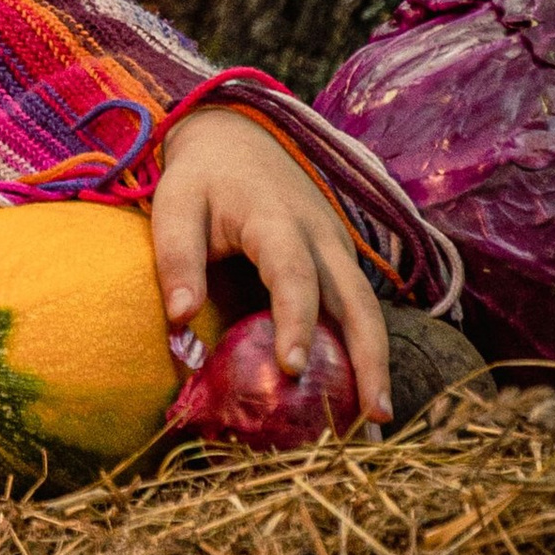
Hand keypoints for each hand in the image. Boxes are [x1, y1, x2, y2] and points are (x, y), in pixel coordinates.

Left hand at [151, 105, 392, 422]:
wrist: (237, 135)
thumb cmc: (201, 178)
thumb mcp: (175, 205)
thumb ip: (176, 258)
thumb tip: (181, 320)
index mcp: (275, 219)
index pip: (292, 273)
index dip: (296, 320)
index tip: (293, 367)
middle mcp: (319, 235)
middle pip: (356, 300)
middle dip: (368, 358)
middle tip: (372, 415)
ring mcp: (338, 247)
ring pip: (369, 308)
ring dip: (378, 361)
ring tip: (380, 419)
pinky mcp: (341, 261)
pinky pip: (361, 307)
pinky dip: (367, 349)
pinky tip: (362, 393)